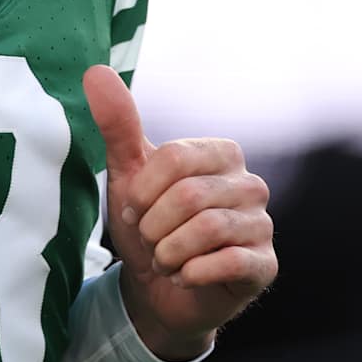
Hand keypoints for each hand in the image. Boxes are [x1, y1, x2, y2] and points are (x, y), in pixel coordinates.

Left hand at [82, 65, 276, 360]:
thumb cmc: (148, 224)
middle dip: (154, 226)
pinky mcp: (265, 265)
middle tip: (150, 240)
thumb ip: (117, 124)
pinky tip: (184, 276)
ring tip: (164, 258)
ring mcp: (261, 225)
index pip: (175, 158)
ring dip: (169, 252)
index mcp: (220, 154)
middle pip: (190, 196)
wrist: (158, 290)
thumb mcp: (127, 174)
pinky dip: (191, 273)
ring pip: (207, 230)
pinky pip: (228, 263)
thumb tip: (96, 71)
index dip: (143, 191)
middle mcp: (250, 184)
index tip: (134, 209)